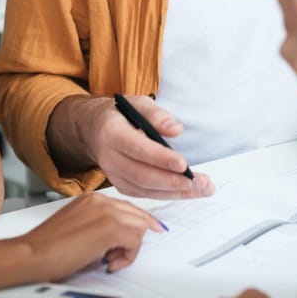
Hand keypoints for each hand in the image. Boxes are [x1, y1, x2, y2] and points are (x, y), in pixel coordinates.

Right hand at [19, 193, 164, 276]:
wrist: (33, 254)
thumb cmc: (48, 247)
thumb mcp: (78, 227)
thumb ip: (98, 226)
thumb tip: (115, 239)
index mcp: (91, 198)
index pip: (125, 207)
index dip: (139, 221)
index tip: (151, 227)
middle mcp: (100, 200)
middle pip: (137, 214)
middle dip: (137, 237)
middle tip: (127, 254)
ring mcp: (106, 211)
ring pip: (139, 227)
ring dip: (128, 249)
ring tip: (109, 259)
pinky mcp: (110, 227)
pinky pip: (135, 241)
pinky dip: (127, 256)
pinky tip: (109, 262)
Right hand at [86, 96, 214, 199]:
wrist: (94, 129)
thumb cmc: (119, 114)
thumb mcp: (137, 103)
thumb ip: (156, 114)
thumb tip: (176, 130)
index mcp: (112, 133)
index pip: (138, 149)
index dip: (161, 158)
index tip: (184, 164)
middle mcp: (110, 158)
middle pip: (142, 175)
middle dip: (173, 181)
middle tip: (200, 183)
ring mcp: (113, 175)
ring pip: (145, 189)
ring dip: (176, 192)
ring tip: (202, 189)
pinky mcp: (121, 185)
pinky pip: (145, 194)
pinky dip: (167, 194)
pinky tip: (188, 192)